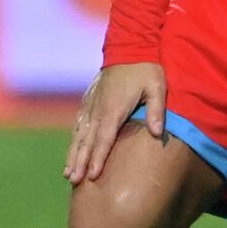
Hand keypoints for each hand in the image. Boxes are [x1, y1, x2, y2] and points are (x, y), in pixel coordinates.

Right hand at [64, 62, 166, 185]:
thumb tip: (158, 134)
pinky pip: (79, 124)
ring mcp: (91, 105)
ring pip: (80, 134)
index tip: (91, 176)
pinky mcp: (89, 101)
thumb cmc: (146, 69)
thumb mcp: (157, 88)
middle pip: (87, 140)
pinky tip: (72, 151)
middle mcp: (98, 109)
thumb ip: (157, 111)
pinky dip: (75, 140)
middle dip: (79, 162)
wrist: (128, 47)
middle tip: (73, 180)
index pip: (104, 139)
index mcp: (114, 109)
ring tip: (68, 173)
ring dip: (73, 154)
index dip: (98, 158)